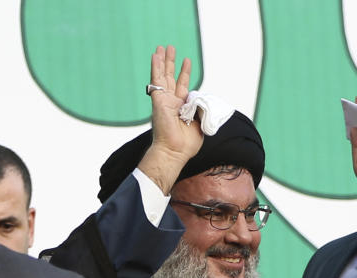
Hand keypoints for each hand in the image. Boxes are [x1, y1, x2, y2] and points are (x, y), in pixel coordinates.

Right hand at [138, 44, 202, 193]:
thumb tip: (201, 99)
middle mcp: (171, 102)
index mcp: (181, 107)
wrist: (175, 151)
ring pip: (162, 76)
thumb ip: (201, 108)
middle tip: (170, 48)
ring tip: (163, 47)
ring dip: (163, 61)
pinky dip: (156, 67)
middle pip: (170, 77)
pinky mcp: (158, 100)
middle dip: (171, 62)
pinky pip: (156, 80)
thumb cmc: (187, 144)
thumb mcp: (200, 122)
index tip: (187, 61)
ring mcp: (164, 100)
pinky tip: (155, 55)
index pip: (182, 86)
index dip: (184, 73)